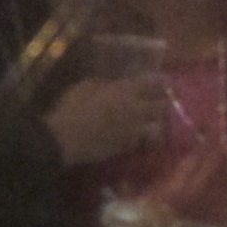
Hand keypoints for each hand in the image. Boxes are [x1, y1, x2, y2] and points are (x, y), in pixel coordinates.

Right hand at [45, 74, 167, 166]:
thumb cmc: (71, 108)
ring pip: (155, 126)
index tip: (162, 80)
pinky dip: (140, 135)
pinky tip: (133, 134)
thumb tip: (110, 84)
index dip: (160, 81)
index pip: (153, 83)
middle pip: (160, 106)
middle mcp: (135, 109)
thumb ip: (102, 84)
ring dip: (153, 121)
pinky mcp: (126, 146)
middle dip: (161, 102)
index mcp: (125, 91)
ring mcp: (133, 130)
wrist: (64, 140)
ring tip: (148, 120)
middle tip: (157, 100)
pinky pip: (140, 139)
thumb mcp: (84, 87)